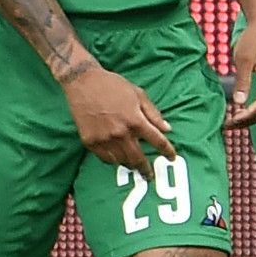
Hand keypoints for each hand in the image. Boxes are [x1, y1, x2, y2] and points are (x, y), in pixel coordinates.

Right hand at [62, 64, 173, 179]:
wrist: (83, 82)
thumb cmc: (113, 85)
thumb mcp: (138, 94)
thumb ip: (153, 113)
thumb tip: (167, 129)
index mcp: (135, 120)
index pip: (157, 141)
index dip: (167, 151)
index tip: (172, 157)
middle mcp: (121, 133)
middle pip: (138, 158)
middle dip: (146, 169)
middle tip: (149, 174)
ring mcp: (104, 139)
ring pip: (121, 161)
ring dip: (129, 165)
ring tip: (133, 166)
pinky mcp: (90, 141)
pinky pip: (105, 159)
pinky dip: (113, 160)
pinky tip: (116, 159)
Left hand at [226, 18, 255, 127]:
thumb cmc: (253, 39)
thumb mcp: (244, 60)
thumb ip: (242, 82)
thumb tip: (238, 103)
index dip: (245, 116)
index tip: (230, 121)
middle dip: (248, 120)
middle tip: (228, 125)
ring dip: (252, 116)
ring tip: (233, 120)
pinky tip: (242, 110)